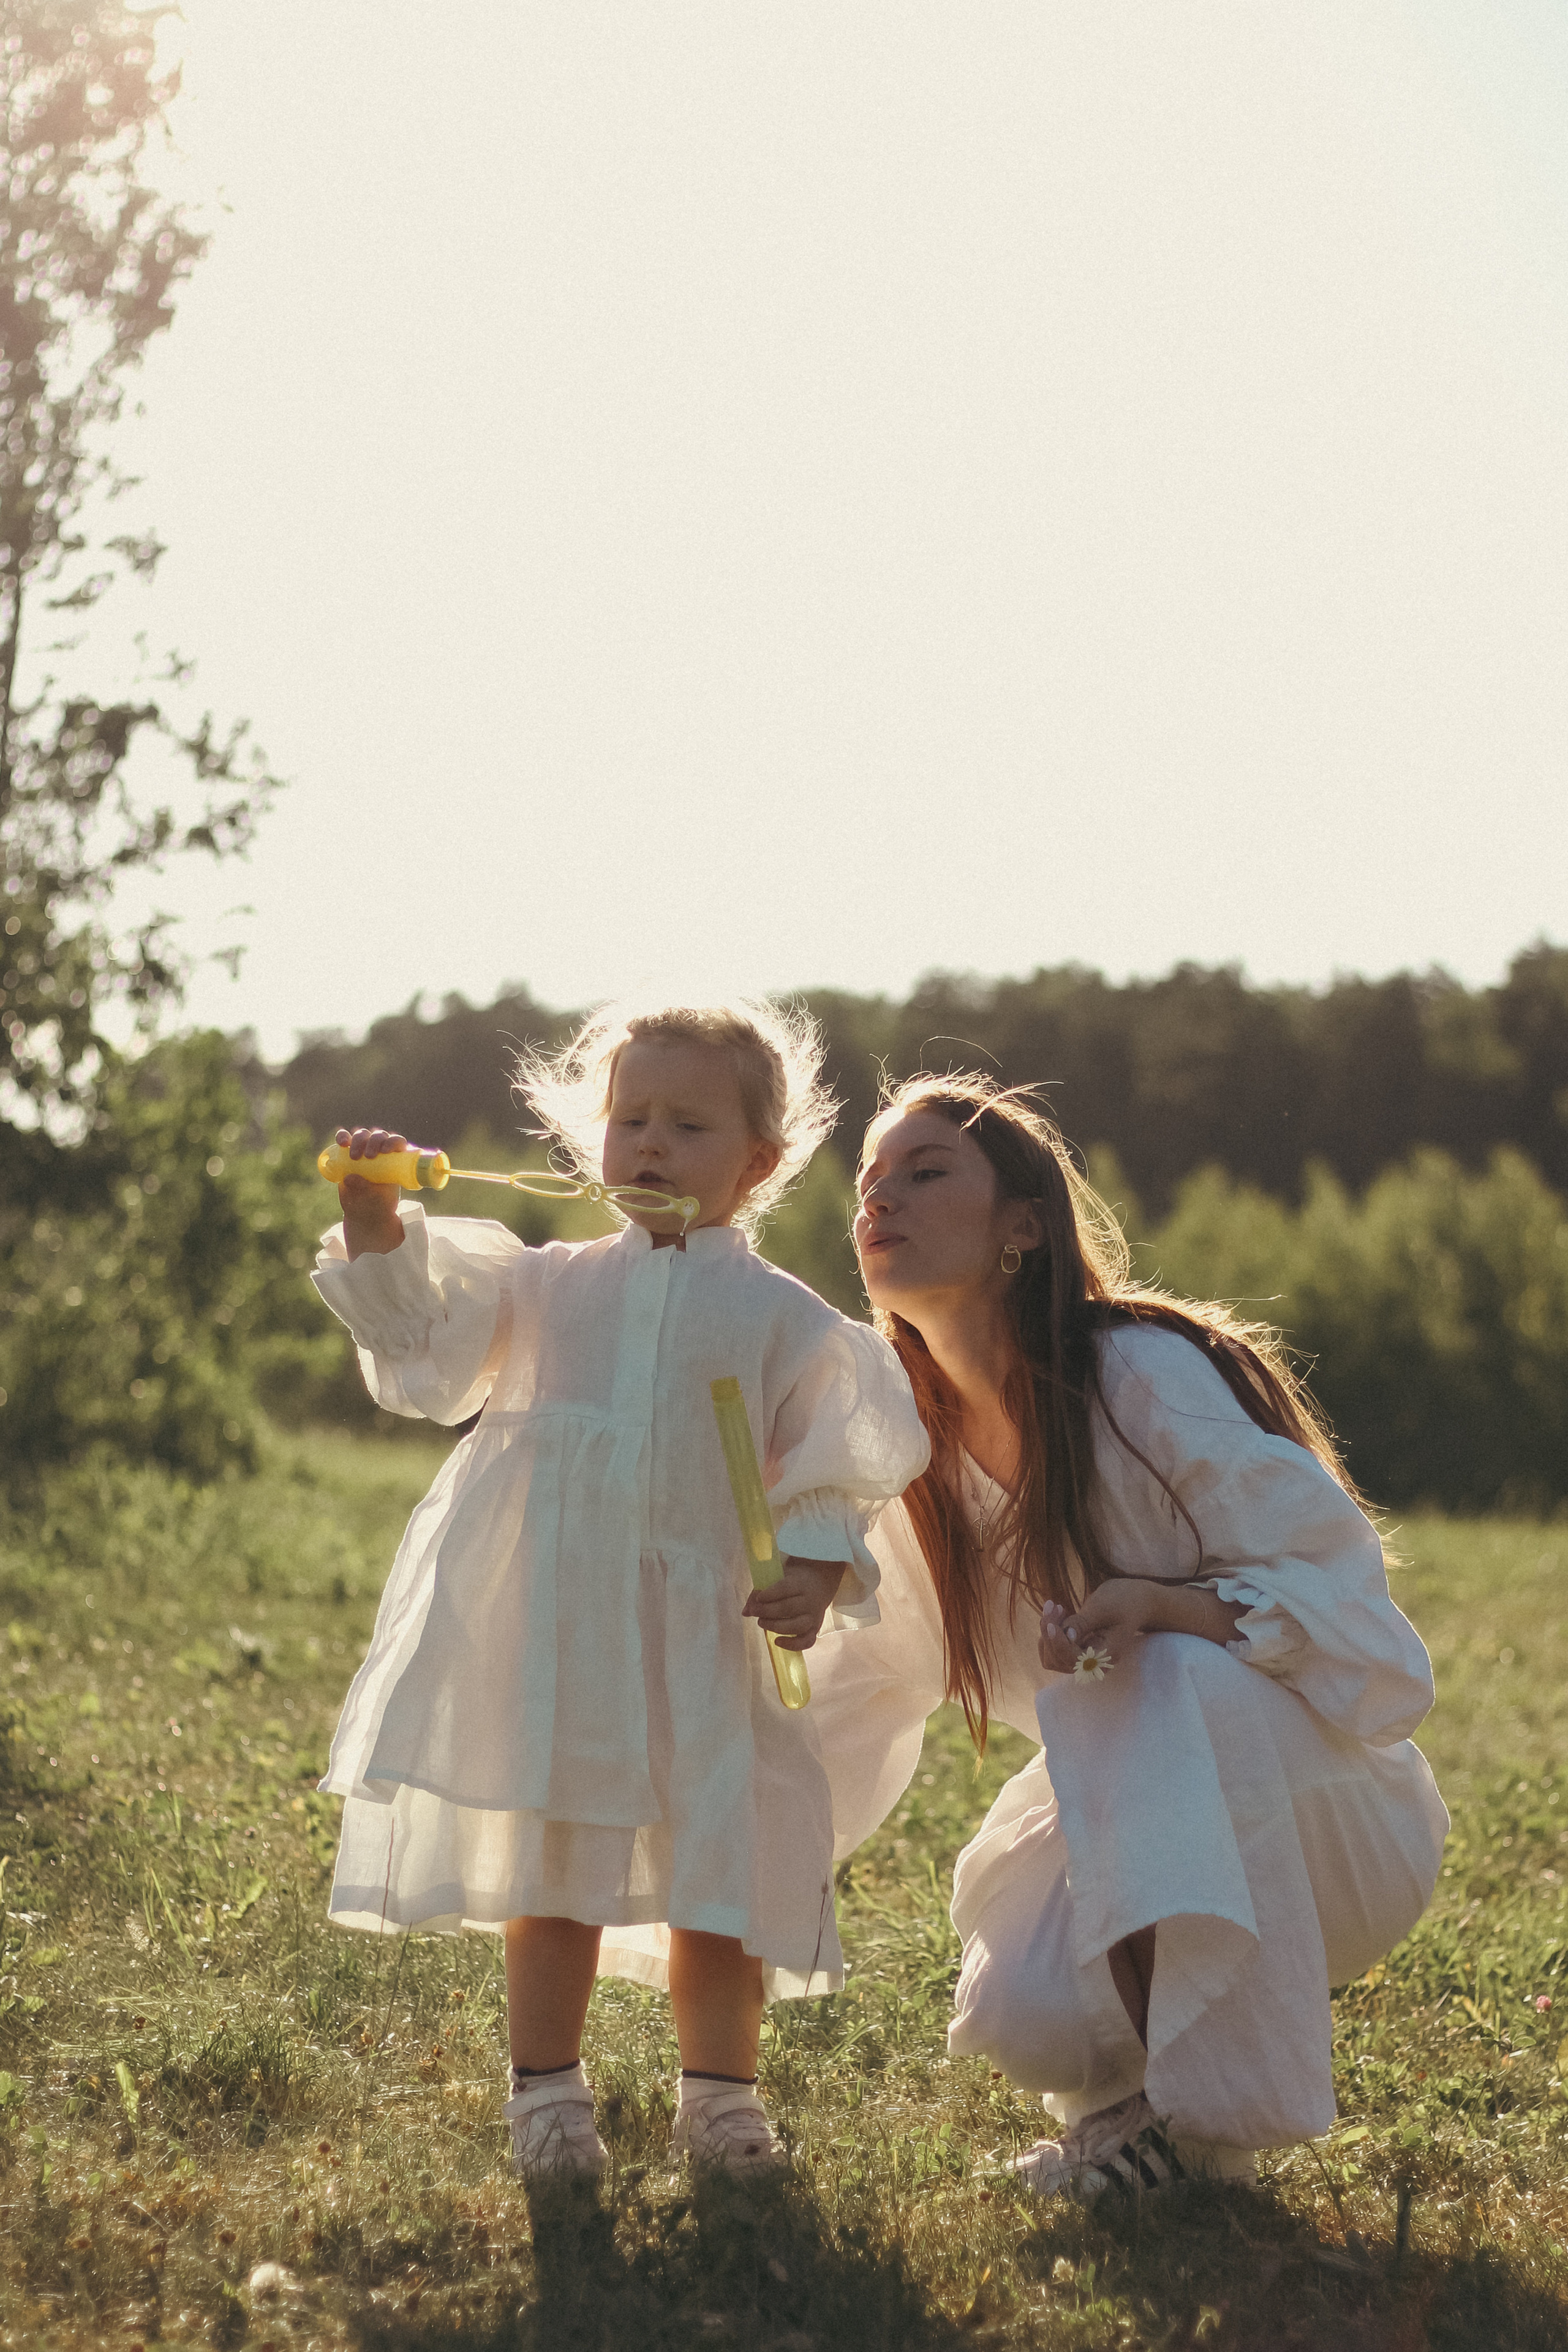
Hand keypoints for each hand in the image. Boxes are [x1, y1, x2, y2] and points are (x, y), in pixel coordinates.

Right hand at [335, 1125, 407, 1259]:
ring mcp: (365, 1150)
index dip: (393, 1142)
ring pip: (363, 1135)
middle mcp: (381, 1151)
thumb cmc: (378, 1205)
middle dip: (374, 1141)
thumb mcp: (376, 1199)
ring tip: (353, 1156)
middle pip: (379, 1136)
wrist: (364, 1212)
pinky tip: (341, 1142)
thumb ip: (365, 1189)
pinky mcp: (348, 1152)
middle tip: (368, 1156)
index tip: (385, 1151)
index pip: (398, 1143)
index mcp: (396, 1160)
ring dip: (358, 1140)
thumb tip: (349, 1177)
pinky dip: (342, 1137)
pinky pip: (345, 1140)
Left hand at [743, 1557, 843, 1650]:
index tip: (758, 1598)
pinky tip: (777, 1642)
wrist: (821, 1581)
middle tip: (754, 1611)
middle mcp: (810, 1600)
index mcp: (800, 1583)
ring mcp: (814, 1616)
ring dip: (776, 1627)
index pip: (785, 1589)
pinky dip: (792, 1645)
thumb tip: (745, 1612)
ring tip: (761, 1622)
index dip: (770, 1594)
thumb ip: (761, 1591)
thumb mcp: (779, 1576)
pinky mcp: (815, 1628)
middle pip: (788, 1608)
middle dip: (767, 1611)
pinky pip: (806, 1641)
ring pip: (796, 1626)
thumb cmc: (795, 1579)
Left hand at [1038, 1578, 1246, 1672]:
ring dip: (1048, 1633)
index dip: (1057, 1643)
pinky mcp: (1078, 1649)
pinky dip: (1051, 1632)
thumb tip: (1065, 1636)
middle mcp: (1094, 1662)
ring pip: (1053, 1657)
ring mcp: (1085, 1657)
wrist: (1138, 1599)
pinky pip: (1055, 1649)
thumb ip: (1084, 1623)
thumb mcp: (1104, 1608)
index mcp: (1106, 1654)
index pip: (1073, 1659)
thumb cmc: (1126, 1600)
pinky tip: (1060, 1613)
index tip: (1050, 1622)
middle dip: (1050, 1635)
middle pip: (1059, 1660)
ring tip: (1056, 1608)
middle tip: (1053, 1605)